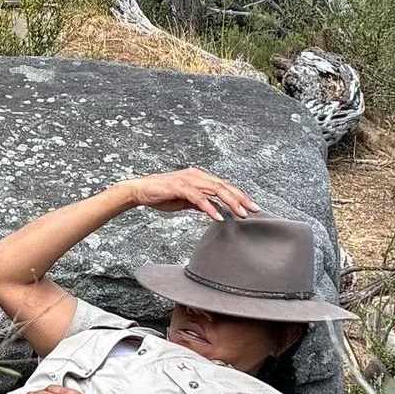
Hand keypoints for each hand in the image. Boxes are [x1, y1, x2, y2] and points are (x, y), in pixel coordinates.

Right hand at [117, 168, 255, 221]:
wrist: (140, 190)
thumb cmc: (161, 195)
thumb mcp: (185, 201)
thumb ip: (199, 203)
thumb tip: (213, 209)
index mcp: (199, 177)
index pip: (224, 186)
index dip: (239, 196)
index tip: (251, 207)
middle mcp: (197, 176)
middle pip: (225, 186)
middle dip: (241, 198)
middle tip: (254, 210)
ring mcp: (189, 180)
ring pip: (216, 189)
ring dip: (231, 202)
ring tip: (241, 213)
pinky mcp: (180, 187)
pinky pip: (199, 198)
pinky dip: (210, 208)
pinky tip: (218, 217)